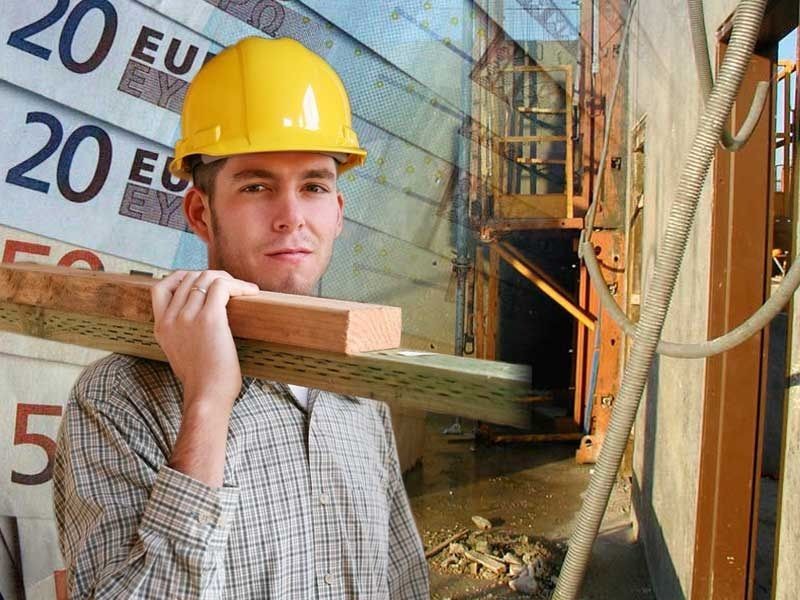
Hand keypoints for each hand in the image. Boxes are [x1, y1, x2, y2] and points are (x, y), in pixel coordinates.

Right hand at [151, 270, 259, 410]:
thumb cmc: (203, 382)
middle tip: (231, 286)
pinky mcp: (209, 319)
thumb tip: (201, 320)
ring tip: (244, 288)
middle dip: (212, 276)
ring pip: (207, 278)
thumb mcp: (181, 354)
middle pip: (189, 278)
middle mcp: (171, 319)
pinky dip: (238, 285)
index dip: (181, 277)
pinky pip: (222, 287)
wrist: (206, 397)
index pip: (160, 287)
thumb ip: (183, 335)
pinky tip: (251, 292)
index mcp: (161, 327)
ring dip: (228, 279)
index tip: (200, 282)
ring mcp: (187, 317)